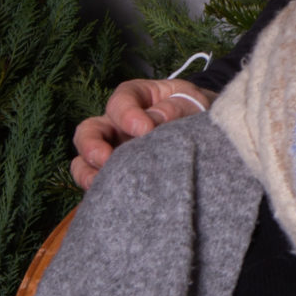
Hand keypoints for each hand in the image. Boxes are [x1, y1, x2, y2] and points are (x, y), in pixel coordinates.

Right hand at [72, 79, 216, 189]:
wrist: (210, 131)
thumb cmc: (198, 110)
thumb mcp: (193, 101)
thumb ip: (175, 109)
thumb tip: (154, 120)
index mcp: (135, 97)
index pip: (120, 102)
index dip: (127, 115)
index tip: (144, 129)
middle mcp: (117, 124)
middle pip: (90, 131)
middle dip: (91, 145)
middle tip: (105, 158)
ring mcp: (115, 150)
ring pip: (85, 161)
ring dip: (87, 172)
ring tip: (100, 183)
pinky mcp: (119, 174)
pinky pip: (100, 184)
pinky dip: (100, 191)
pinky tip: (111, 198)